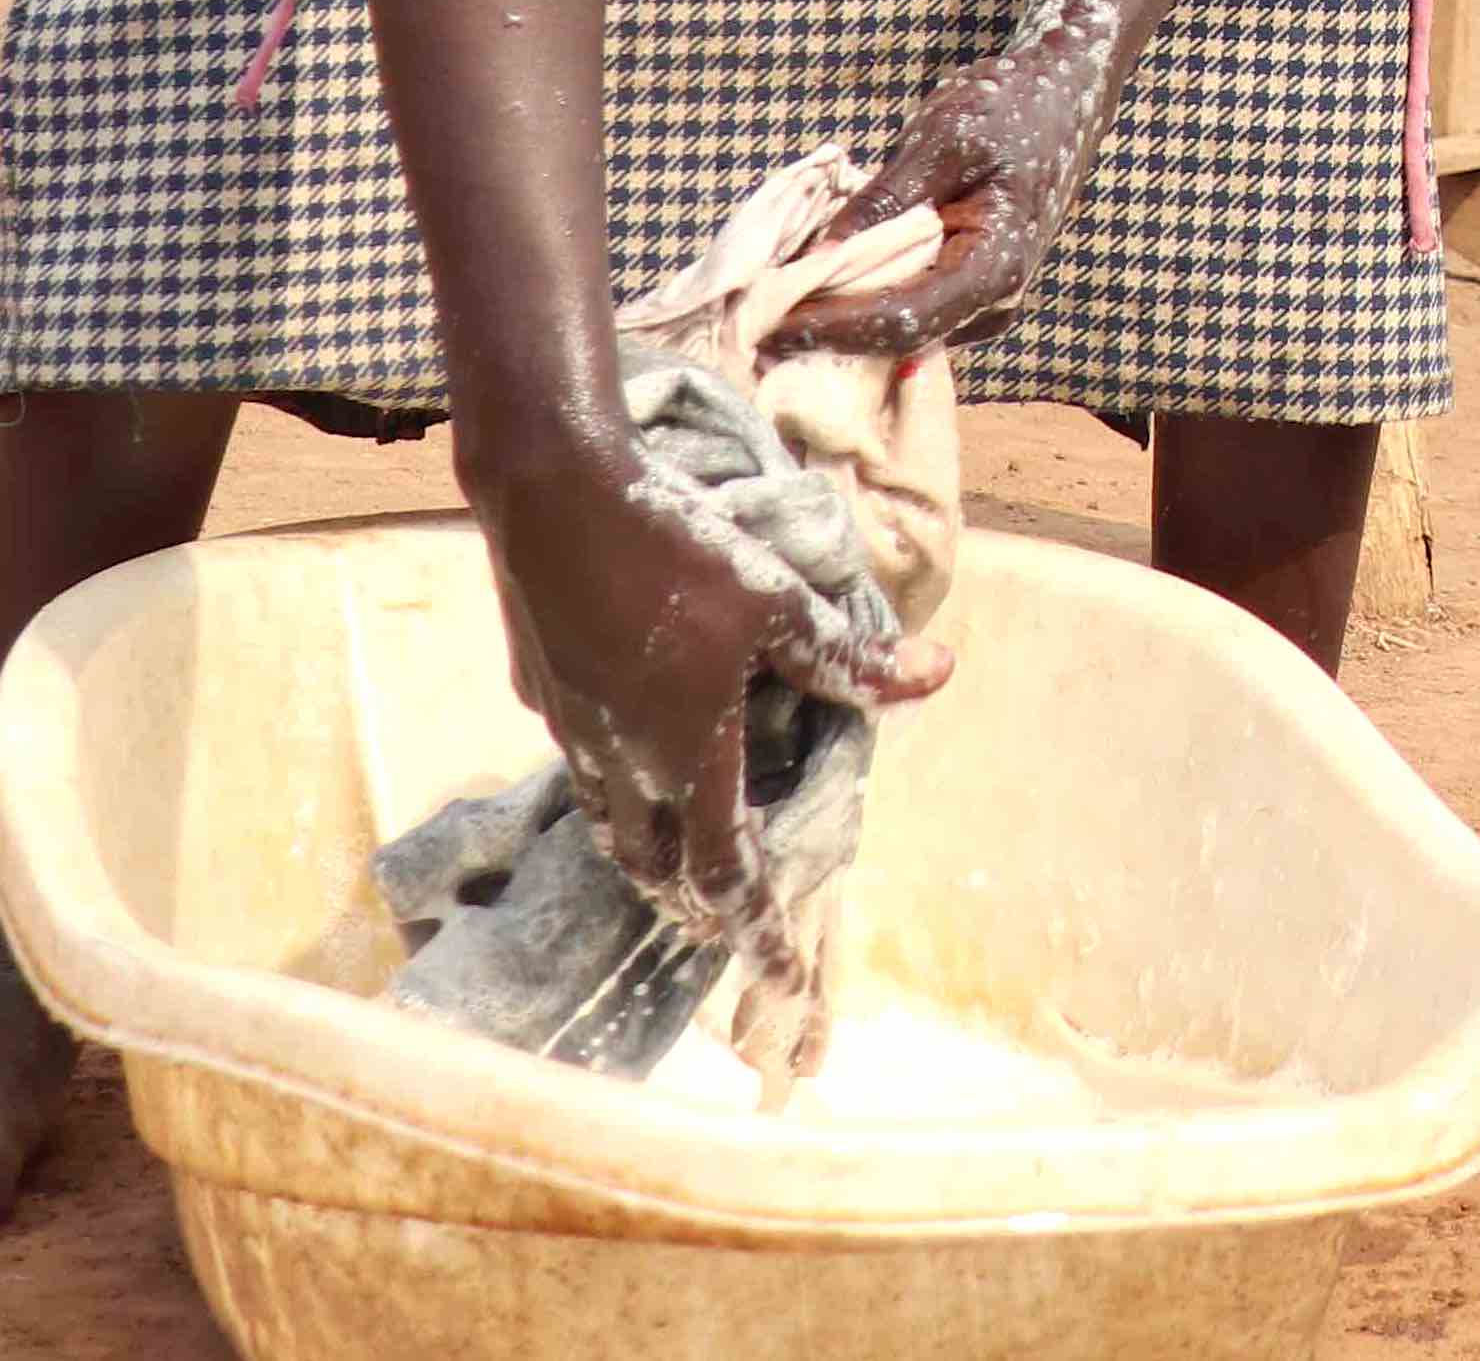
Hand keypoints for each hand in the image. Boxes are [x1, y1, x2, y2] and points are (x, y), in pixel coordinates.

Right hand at [467, 424, 941, 939]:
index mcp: (690, 754)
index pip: (727, 871)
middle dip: (694, 900)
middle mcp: (625, 761)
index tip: (782, 982)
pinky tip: (626, 751)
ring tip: (674, 860)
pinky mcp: (545, 690)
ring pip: (611, 820)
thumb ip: (849, 658)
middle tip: (723, 919)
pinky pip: (583, 761)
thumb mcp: (780, 602)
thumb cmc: (677, 553)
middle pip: (658, 862)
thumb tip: (934, 678)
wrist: (555, 497)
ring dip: (647, 851)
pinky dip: (612, 785)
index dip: (757, 930)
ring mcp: (573, 730)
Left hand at [770, 0, 1124, 359]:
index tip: (767, 326)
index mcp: (996, 267)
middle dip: (826, 334)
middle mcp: (994, 303)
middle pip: (899, 340)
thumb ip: (886, 199)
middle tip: (750, 324)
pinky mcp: (967, 293)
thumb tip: (822, 252)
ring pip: (900, 332)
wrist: (1064, 95)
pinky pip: (907, 310)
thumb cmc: (1010, 106)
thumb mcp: (944, 138)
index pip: (904, 321)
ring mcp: (983, 304)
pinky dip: (859, 302)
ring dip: (839, 320)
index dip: (833, 329)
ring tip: (770, 303)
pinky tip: (813, 284)